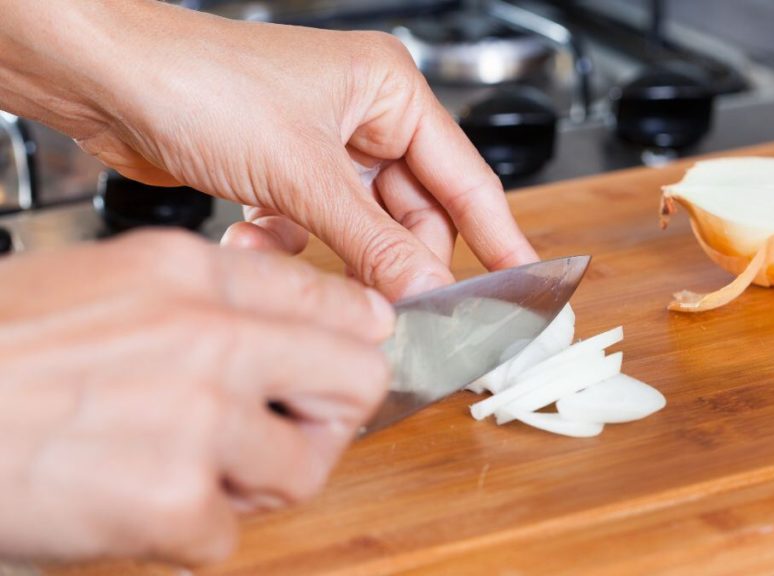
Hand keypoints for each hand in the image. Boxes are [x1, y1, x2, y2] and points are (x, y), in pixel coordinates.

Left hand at [0, 0, 537, 299]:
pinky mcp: (283, 172)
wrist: (108, 79)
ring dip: (336, 260)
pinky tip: (256, 245)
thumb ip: (373, 241)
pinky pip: (312, 229)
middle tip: (409, 316)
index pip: (465, 179)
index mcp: (389, 92)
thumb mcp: (302, 173)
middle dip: (401, 264)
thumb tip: (427, 291)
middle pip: (413, 213)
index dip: (499, 238)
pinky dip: (290, 249)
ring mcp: (322, 147)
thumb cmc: (201, 83)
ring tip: (320, 284)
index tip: (525, 285)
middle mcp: (363, 117)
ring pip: (361, 229)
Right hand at [0, 231, 392, 564]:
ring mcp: (193, 416)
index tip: (343, 367)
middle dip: (326, 417)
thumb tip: (294, 330)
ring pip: (303, 467)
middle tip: (279, 435)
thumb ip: (205, 304)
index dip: (351, 343)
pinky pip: (226, 536)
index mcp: (186, 272)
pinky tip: (129, 508)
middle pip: (355, 378)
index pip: (336, 300)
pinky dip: (183, 537)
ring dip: (251, 485)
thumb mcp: (102, 288)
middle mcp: (205, 334)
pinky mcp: (167, 499)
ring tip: (184, 476)